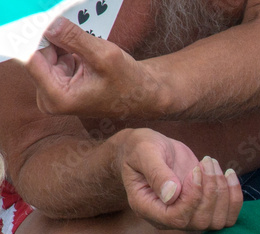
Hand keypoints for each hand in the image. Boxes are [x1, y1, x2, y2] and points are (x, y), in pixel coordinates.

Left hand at [25, 18, 162, 118]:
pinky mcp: (57, 85)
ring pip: (45, 55)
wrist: (143, 96)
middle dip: (54, 40)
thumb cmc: (129, 83)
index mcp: (58, 98)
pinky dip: (65, 50)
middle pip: (37, 56)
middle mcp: (50, 99)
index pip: (31, 59)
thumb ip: (74, 38)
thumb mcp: (104, 56)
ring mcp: (52, 93)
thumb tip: (50, 24)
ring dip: (62, 45)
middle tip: (75, 33)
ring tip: (87, 50)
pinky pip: (52, 58)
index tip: (52, 22)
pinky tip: (84, 55)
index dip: (39, 36)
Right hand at [118, 128, 243, 230]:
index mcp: (148, 208)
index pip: (177, 219)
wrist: (149, 150)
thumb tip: (172, 195)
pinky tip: (228, 173)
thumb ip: (156, 173)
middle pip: (201, 221)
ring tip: (212, 164)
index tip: (195, 171)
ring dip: (223, 192)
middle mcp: (168, 219)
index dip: (193, 197)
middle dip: (211, 191)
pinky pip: (228, 216)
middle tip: (206, 162)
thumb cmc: (141, 149)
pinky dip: (234, 196)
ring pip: (218, 221)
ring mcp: (187, 216)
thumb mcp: (144, 153)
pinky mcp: (203, 209)